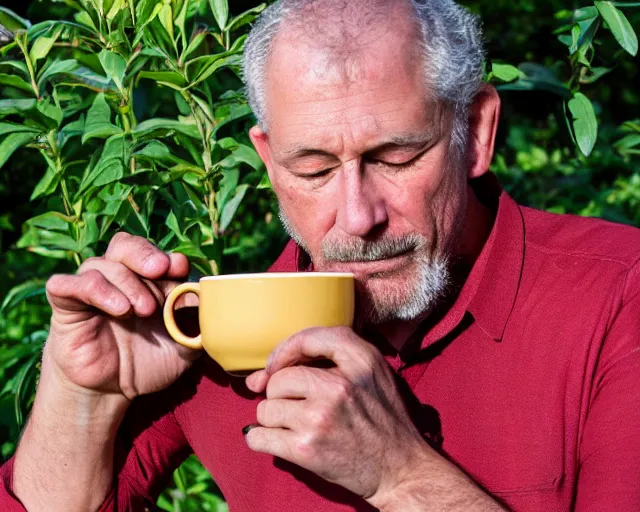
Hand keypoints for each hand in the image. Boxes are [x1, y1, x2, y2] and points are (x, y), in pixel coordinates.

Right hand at [44, 232, 199, 402]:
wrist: (112, 392)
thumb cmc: (149, 363)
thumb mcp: (183, 346)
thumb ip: (196, 323)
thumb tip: (205, 299)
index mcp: (148, 282)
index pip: (155, 255)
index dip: (169, 258)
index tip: (180, 269)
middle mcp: (119, 279)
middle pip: (125, 246)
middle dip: (145, 255)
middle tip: (159, 270)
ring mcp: (92, 290)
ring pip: (102, 264)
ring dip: (127, 283)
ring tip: (143, 310)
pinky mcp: (67, 306)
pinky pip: (67, 284)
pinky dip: (95, 290)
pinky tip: (118, 309)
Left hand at [244, 327, 432, 506]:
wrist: (401, 468)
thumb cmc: (383, 419)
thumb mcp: (372, 373)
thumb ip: (323, 361)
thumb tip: (256, 378)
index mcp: (361, 361)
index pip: (307, 338)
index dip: (285, 351)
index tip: (278, 366)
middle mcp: (339, 385)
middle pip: (278, 379)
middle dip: (281, 394)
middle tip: (299, 407)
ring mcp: (320, 417)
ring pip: (265, 408)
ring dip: (274, 419)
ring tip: (297, 426)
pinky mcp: (306, 448)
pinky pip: (258, 436)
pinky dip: (262, 440)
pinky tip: (280, 441)